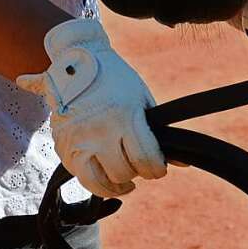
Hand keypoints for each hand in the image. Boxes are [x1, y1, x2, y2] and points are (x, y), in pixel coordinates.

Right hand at [17, 18, 166, 197]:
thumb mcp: (140, 98)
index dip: (157, 169)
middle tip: (139, 164)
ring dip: (118, 184)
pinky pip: (83, 178)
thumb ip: (157, 131)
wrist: (75, 64)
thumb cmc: (113, 79)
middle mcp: (100, 130)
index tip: (158, 168)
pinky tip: (104, 173)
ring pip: (103, 183)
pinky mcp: (64, 146)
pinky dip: (96, 182)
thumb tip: (182, 161)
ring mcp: (79, 140)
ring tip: (125, 179)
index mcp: (124, 115)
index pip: (146, 160)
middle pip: (125, 172)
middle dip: (138, 172)